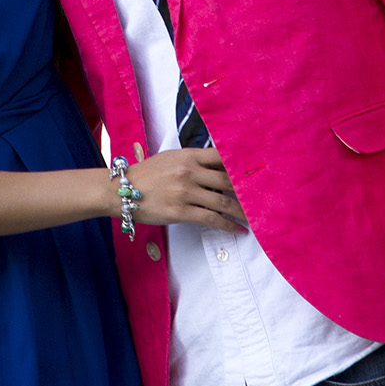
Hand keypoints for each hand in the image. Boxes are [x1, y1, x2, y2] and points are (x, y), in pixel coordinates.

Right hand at [127, 146, 247, 231]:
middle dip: (246, 191)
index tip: (254, 173)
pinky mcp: (181, 211)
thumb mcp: (169, 159)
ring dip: (241, 211)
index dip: (239, 165)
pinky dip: (228, 225)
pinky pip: (212, 219)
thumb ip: (192, 161)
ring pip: (223, 202)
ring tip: (253, 218)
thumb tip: (217, 168)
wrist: (123, 190)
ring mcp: (185, 192)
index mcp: (187, 156)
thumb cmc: (147, 174)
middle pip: (227, 181)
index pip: (221, 157)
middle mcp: (188, 172)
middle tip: (260, 198)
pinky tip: (238, 229)